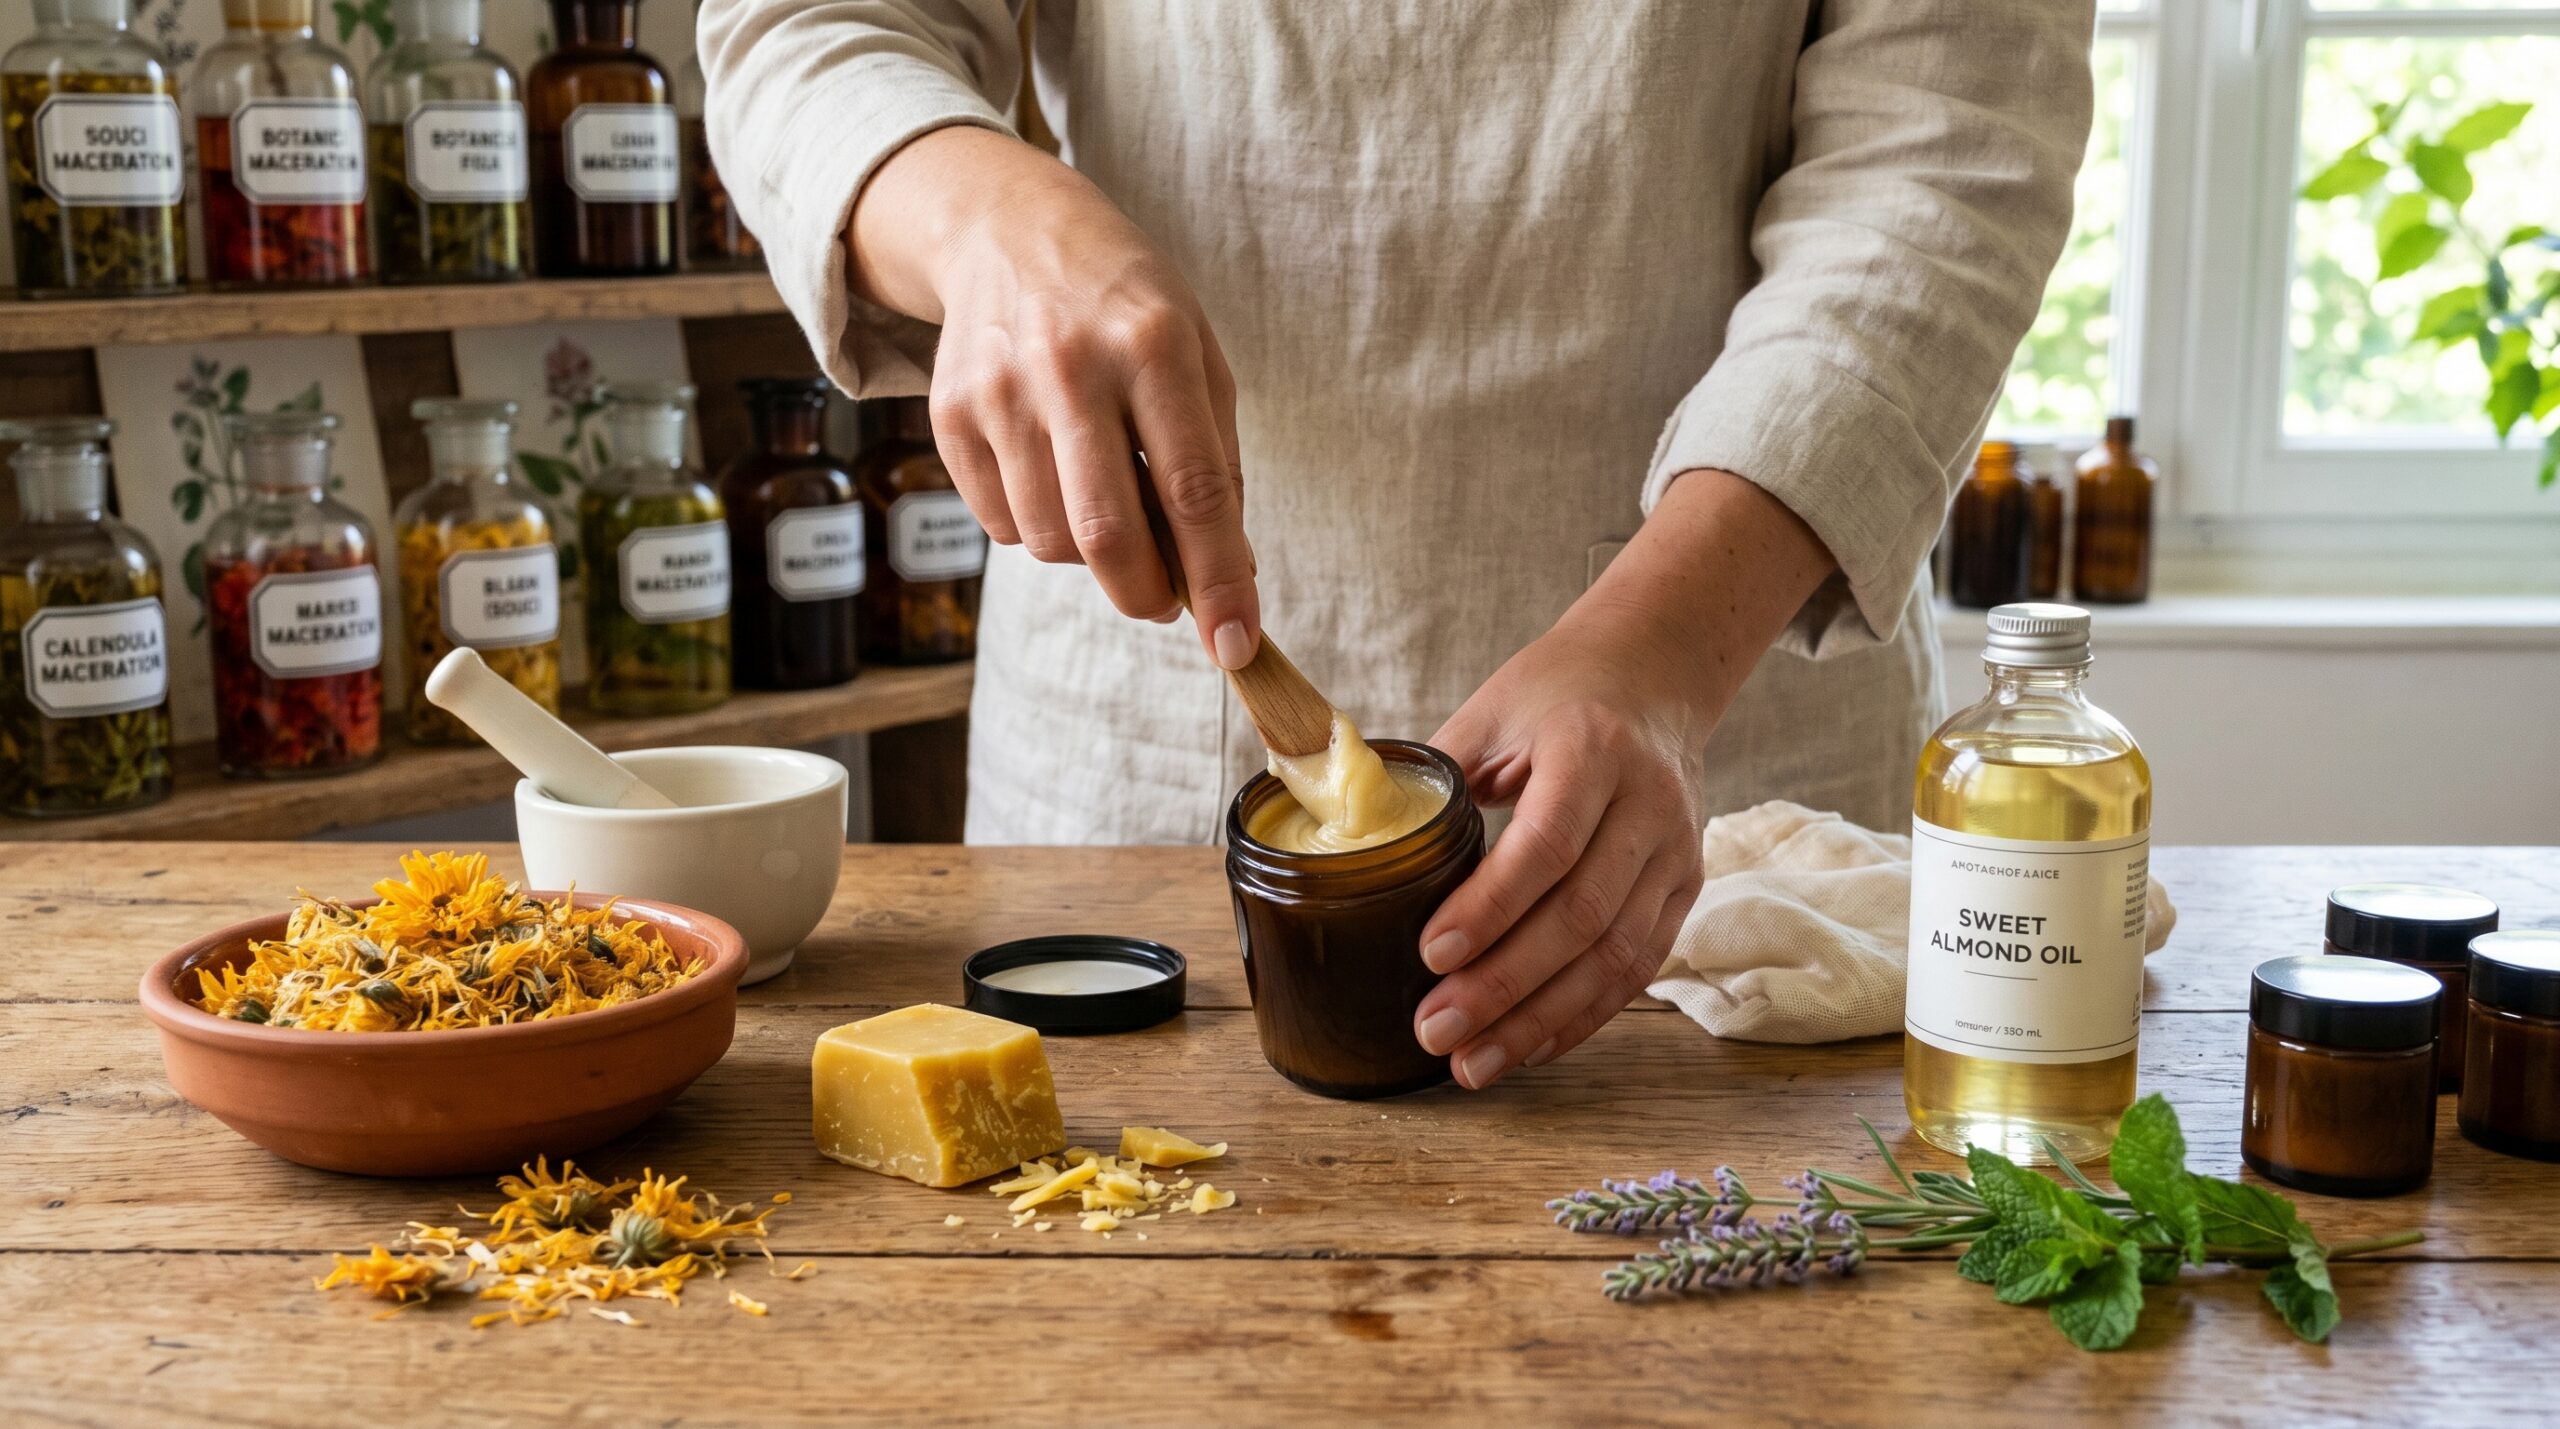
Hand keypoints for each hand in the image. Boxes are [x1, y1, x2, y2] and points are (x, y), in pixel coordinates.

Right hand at [845, 126, 1259, 666]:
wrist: (1009, 231)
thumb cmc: (1125, 306)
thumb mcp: (1197, 356)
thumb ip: (1216, 464)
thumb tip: (1230, 577)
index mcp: (1154, 345)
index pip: (1194, 490)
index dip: (1220, 580)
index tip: (1236, 645)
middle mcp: (1072, 366)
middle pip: (1107, 533)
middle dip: (1146, 595)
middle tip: (1165, 601)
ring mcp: (1001, 391)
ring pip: (1049, 541)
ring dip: (1089, 558)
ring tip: (1104, 506)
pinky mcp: (949, 414)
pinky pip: (1001, 524)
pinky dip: (1038, 528)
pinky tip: (1052, 474)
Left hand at [1412, 469, 1837, 1087]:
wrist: (1654, 674)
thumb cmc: (1557, 692)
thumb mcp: (1490, 711)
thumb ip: (1434, 778)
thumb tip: (1357, 845)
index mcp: (1592, 750)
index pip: (1547, 845)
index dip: (1490, 908)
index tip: (1430, 954)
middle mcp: (1648, 805)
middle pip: (1580, 915)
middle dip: (1503, 986)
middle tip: (1434, 1030)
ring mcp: (1676, 852)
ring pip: (1614, 958)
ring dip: (1539, 1020)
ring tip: (1471, 1063)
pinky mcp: (1685, 888)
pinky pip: (1636, 968)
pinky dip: (1581, 1015)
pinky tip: (1529, 1045)